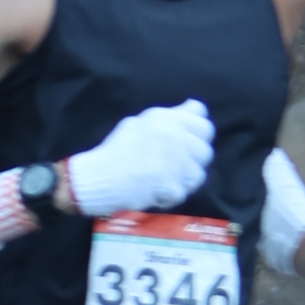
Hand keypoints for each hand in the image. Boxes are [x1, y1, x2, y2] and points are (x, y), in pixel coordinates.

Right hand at [67, 98, 213, 219]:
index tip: (188, 140)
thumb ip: (167, 117)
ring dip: (184, 178)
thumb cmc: (115, 150)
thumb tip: (192, 109)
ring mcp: (176, 163)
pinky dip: (171, 195)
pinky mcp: (173, 186)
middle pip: (205, 148)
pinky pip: (183, 192)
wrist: (99, 177)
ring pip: (198, 173)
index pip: (202, 118)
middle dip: (194, 158)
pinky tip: (157, 192)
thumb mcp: (138, 123)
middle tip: (177, 165)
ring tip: (166, 180)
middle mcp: (175, 137)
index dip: (197, 130)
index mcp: (165, 119)